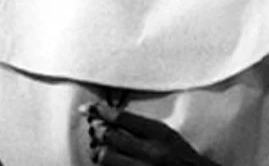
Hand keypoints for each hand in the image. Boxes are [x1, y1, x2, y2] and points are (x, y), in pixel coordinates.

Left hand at [83, 103, 217, 165]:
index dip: (100, 111)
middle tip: (94, 130)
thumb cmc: (181, 157)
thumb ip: (143, 128)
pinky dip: (105, 165)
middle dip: (96, 132)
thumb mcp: (167, 135)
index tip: (87, 109)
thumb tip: (111, 120)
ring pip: (105, 157)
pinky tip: (107, 162)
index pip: (122, 118)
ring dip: (98, 152)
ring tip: (98, 149)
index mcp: (159, 135)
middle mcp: (151, 152)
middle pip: (109, 136)